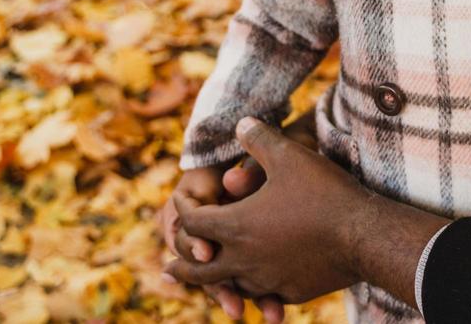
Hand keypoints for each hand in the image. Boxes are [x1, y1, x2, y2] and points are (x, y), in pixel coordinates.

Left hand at [161, 113, 318, 321]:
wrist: (364, 236)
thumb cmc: (324, 192)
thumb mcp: (288, 155)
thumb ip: (258, 138)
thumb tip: (240, 122)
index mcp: (236, 226)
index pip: (194, 222)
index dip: (183, 211)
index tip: (179, 206)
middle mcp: (244, 260)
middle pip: (200, 270)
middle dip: (182, 266)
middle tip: (168, 268)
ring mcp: (267, 280)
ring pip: (232, 285)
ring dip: (217, 281)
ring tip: (212, 280)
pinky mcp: (291, 291)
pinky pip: (265, 292)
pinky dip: (254, 287)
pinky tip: (258, 285)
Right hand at [162, 163, 264, 319]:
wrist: (281, 167)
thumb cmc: (269, 162)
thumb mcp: (262, 164)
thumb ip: (246, 175)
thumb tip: (231, 179)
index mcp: (200, 206)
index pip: (189, 230)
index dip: (195, 242)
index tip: (206, 252)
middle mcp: (208, 233)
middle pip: (206, 268)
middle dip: (221, 289)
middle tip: (236, 309)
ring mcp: (223, 248)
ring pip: (227, 281)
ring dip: (243, 299)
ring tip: (266, 316)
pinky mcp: (242, 258)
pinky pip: (248, 285)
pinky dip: (263, 298)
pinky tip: (278, 314)